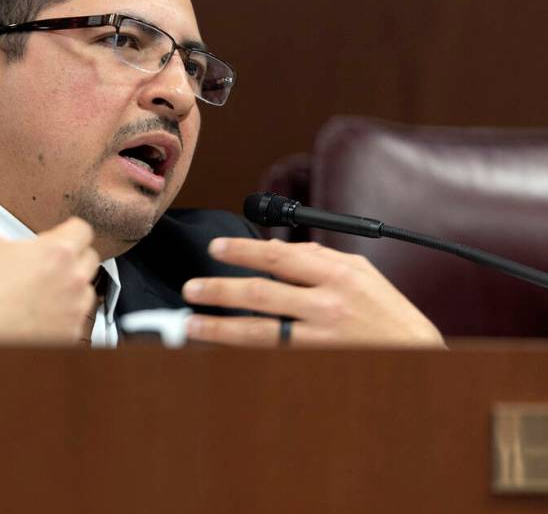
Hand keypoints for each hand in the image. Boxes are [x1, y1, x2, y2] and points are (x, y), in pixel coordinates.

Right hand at [0, 148, 99, 343]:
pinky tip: (40, 316)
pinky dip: (65, 317)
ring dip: (71, 288)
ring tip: (40, 291)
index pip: (82, 230)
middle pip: (90, 259)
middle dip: (71, 258)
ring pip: (88, 292)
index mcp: (57, 252)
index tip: (50, 239)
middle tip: (43, 264)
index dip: (67, 232)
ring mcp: (74, 313)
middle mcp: (73, 282)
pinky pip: (80, 322)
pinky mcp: (70, 339)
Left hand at [182, 238, 444, 347]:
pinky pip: (272, 354)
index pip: (278, 255)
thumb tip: (279, 248)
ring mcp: (321, 338)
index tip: (215, 248)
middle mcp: (327, 304)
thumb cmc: (387, 312)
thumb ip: (320, 258)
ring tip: (192, 322)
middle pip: (260, 293)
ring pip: (259, 331)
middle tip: (192, 287)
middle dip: (219, 289)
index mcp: (337, 274)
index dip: (241, 250)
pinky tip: (221, 347)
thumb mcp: (360, 274)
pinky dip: (243, 350)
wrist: (419, 355)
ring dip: (220, 326)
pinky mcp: (318, 363)